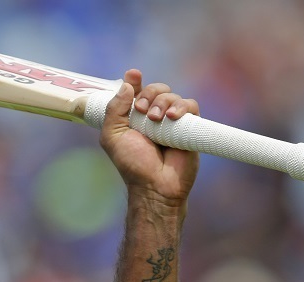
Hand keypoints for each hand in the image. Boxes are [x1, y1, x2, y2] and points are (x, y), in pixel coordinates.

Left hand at [99, 69, 199, 208]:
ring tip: (157, 119)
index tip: (134, 75)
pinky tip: (173, 118)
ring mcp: (172, 122)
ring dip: (164, 101)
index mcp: (133, 118)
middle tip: (143, 110)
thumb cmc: (132, 164)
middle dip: (149, 94)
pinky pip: (191, 106)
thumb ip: (115, 110)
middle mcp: (153, 117)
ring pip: (173, 96)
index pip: (136, 91)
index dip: (134, 81)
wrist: (155, 185)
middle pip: (156, 89)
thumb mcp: (112, 136)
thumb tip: (127, 84)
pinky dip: (183, 107)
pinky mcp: (190, 127)